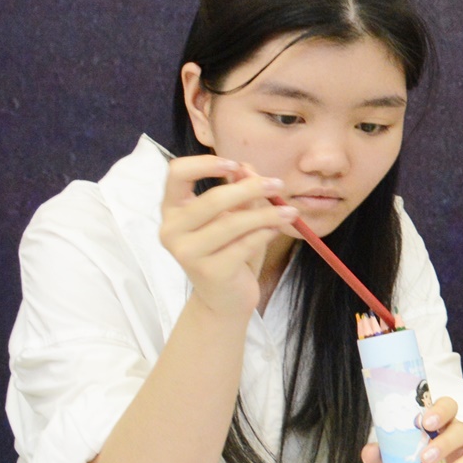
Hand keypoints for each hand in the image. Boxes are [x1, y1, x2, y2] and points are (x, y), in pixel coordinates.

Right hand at [160, 156, 291, 320]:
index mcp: (172, 210)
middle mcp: (171, 230)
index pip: (176, 173)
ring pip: (232, 222)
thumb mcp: (233, 216)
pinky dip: (265, 233)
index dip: (205, 163)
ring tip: (291, 211)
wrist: (225, 299)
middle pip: (211, 199)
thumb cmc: (228, 251)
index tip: (235, 164)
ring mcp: (187, 252)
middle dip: (250, 188)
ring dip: (267, 213)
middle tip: (278, 184)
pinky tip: (278, 229)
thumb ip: (237, 191)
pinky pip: (244, 244)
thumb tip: (246, 167)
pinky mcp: (209, 271)